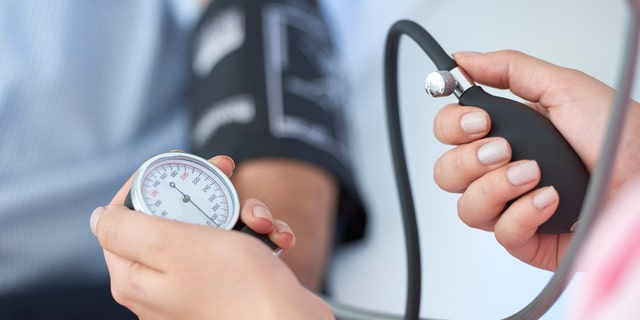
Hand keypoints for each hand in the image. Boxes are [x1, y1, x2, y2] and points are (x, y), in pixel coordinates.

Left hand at [90, 155, 333, 318]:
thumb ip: (126, 228)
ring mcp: (197, 285)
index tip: (180, 163)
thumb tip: (100, 217)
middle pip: (172, 217)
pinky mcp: (229, 285)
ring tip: (263, 220)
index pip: (124, 215)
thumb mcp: (173, 246)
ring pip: (211, 228)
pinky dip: (258, 235)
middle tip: (227, 171)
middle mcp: (162, 283)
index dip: (149, 182)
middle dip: (207, 191)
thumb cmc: (238, 286)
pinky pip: (236, 248)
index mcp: (135, 276)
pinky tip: (278, 238)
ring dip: (242, 212)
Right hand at [432, 50, 639, 270]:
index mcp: (506, 133)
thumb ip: (510, 70)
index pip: (448, 132)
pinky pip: (501, 233)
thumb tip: (462, 61)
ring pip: (466, 208)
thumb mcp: (564, 88)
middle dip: (469, 160)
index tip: (480, 121)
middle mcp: (501, 171)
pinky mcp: (528, 239)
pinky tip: (550, 200)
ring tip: (533, 175)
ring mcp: (511, 206)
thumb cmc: (619, 138)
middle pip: (446, 173)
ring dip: (496, 187)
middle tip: (505, 149)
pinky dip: (524, 215)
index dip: (452, 127)